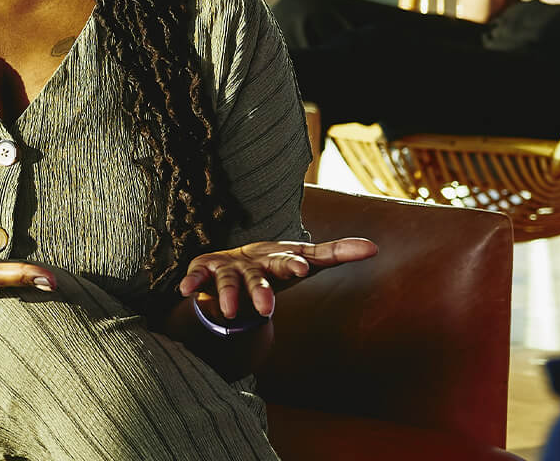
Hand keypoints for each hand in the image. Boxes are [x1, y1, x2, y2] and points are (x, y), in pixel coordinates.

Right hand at [175, 237, 378, 321]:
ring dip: (229, 296)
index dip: (295, 265)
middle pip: (259, 278)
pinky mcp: (204, 272)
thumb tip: (374, 246)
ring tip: (231, 313)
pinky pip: (197, 278)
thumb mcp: (302, 260)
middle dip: (261, 292)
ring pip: (229, 283)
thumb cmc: (274, 265)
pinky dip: (191, 283)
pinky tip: (185, 291)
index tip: (304, 269)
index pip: (290, 262)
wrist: (231, 261)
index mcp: (278, 260)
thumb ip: (335, 253)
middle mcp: (253, 262)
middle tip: (266, 308)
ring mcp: (227, 267)